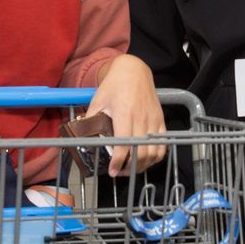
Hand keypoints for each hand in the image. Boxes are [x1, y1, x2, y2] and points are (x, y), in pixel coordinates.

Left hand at [87, 55, 166, 174]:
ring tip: (132, 167)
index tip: (112, 171)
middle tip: (119, 172)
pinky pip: (163, 144)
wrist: (134, 71)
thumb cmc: (114, 85)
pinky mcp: (161, 120)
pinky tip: (146, 159)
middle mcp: (142, 119)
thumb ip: (91, 121)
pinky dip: (156, 156)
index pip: (124, 145)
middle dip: (130, 167)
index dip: (118, 162)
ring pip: (154, 152)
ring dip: (144, 165)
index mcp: (125, 114)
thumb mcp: (98, 101)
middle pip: (141, 153)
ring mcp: (154, 120)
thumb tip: (81, 138)